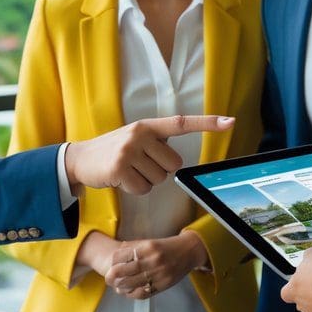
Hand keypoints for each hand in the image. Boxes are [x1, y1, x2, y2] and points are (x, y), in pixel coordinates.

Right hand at [64, 115, 234, 194]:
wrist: (80, 159)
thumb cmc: (114, 151)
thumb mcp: (135, 138)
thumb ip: (156, 142)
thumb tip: (175, 158)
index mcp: (148, 126)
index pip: (182, 123)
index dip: (207, 123)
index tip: (230, 122)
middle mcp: (140, 134)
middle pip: (173, 165)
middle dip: (160, 171)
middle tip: (139, 166)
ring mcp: (130, 150)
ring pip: (159, 179)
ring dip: (146, 181)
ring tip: (128, 171)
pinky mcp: (120, 167)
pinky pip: (143, 188)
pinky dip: (134, 189)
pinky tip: (121, 180)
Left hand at [104, 232, 208, 299]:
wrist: (188, 252)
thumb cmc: (166, 246)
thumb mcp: (150, 241)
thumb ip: (134, 246)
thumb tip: (117, 251)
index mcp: (148, 247)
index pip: (124, 256)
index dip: (114, 261)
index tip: (111, 264)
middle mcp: (153, 261)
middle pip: (126, 271)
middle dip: (113, 276)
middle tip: (107, 278)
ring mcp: (159, 274)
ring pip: (133, 284)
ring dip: (121, 287)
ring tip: (116, 286)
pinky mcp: (163, 285)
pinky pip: (144, 293)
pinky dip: (133, 294)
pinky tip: (128, 292)